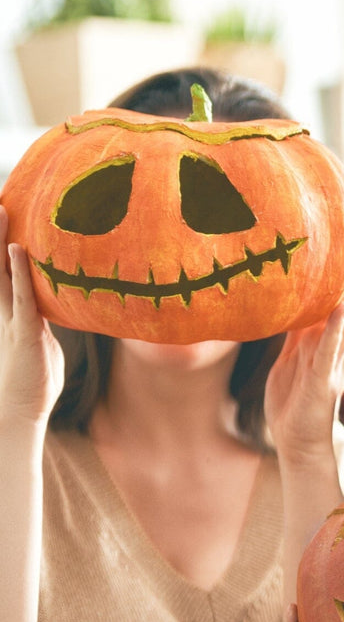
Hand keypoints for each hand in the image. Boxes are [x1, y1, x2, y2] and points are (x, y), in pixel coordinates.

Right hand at [0, 207, 63, 428]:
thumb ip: (47, 326)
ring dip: (1, 242)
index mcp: (13, 314)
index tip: (7, 220)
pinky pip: (21, 296)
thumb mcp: (45, 347)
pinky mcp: (23, 332)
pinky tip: (19, 250)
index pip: (6, 273)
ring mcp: (12, 320)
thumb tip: (59, 311)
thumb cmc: (36, 383)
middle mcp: (7, 311)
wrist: (22, 411)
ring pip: (3, 273)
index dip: (5, 247)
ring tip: (0, 210)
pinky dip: (20, 272)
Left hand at [265, 248, 343, 464]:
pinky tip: (341, 307)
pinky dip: (335, 329)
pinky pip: (329, 351)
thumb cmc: (291, 408)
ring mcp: (329, 365)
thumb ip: (293, 339)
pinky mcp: (322, 381)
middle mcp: (330, 352)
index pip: (334, 306)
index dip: (343, 281)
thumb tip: (290, 312)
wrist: (296, 445)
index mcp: (320, 347)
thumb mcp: (287, 364)